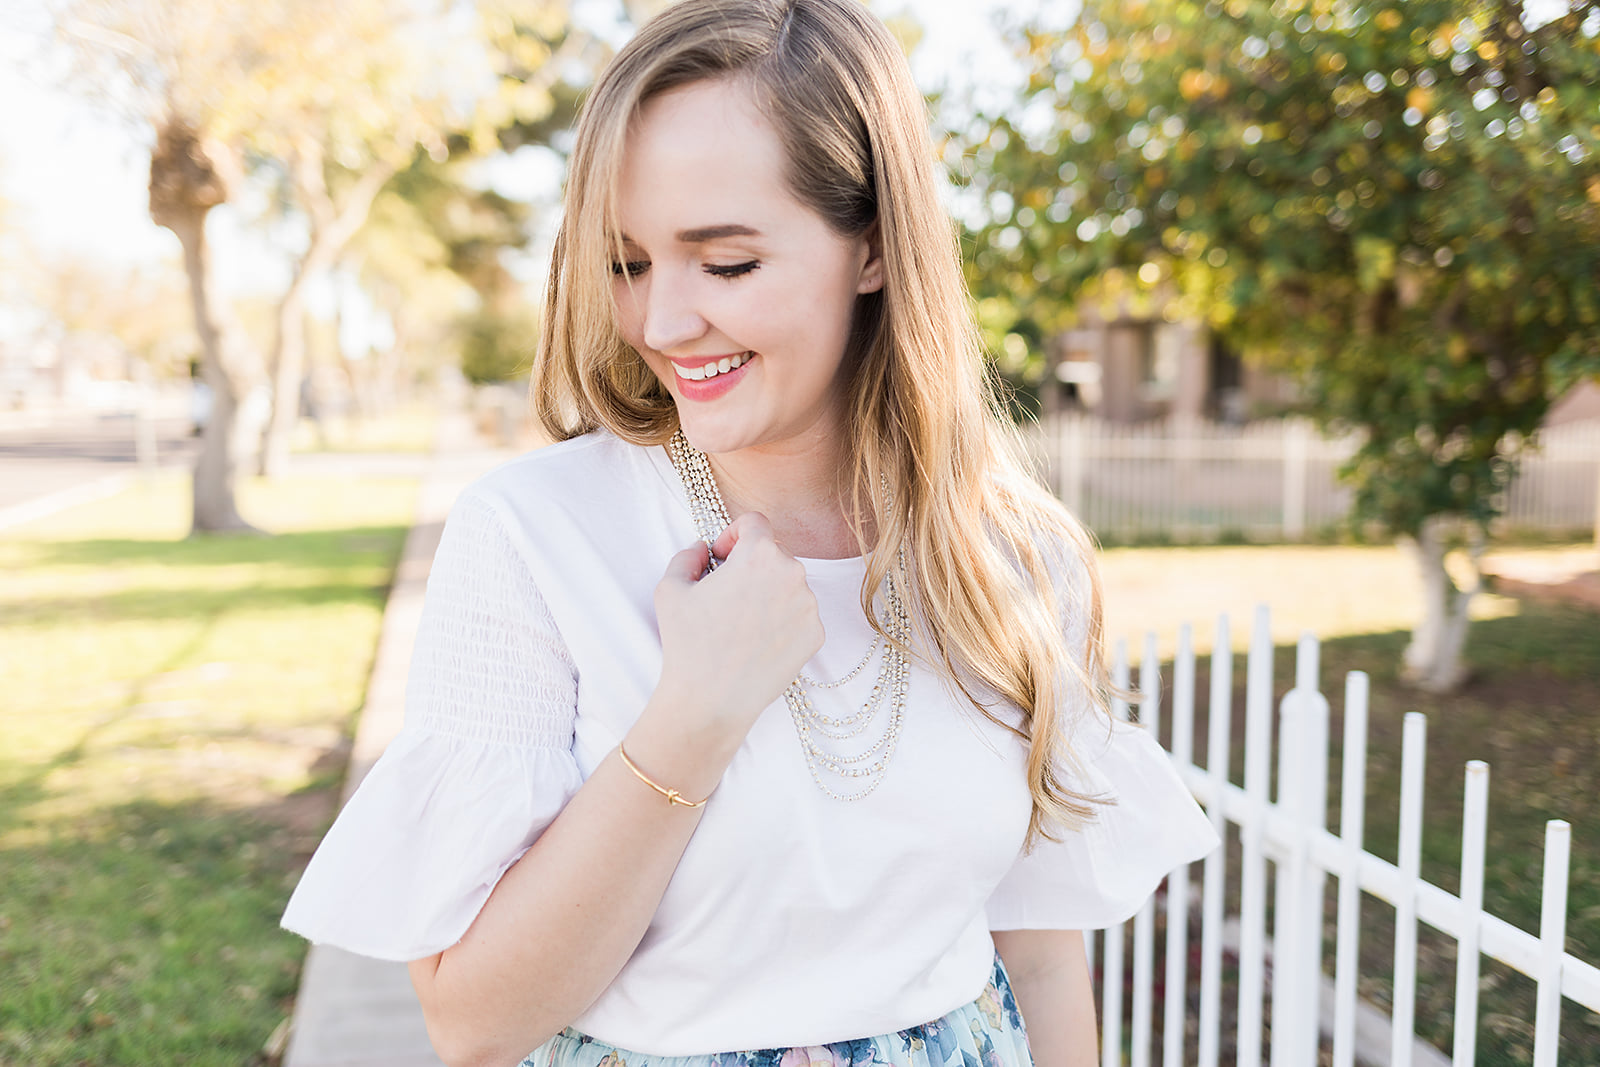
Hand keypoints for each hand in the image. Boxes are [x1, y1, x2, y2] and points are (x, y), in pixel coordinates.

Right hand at [651, 512, 823, 739]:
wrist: (712, 701)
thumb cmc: (688, 644)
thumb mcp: (669, 588)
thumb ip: (688, 555)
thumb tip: (704, 549)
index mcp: (759, 554)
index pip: (755, 522)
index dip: (733, 534)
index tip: (722, 557)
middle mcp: (792, 573)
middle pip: (773, 553)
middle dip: (750, 566)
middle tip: (727, 593)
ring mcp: (809, 605)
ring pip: (788, 585)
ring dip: (767, 593)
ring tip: (740, 623)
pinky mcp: (816, 634)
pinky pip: (799, 615)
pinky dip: (781, 621)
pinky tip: (757, 641)